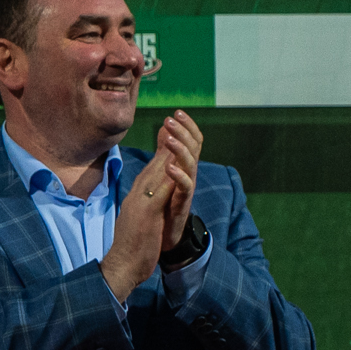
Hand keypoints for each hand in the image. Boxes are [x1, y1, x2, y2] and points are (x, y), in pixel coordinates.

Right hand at [102, 145, 193, 301]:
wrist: (121, 266)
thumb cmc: (131, 246)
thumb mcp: (139, 219)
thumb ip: (145, 204)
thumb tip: (151, 196)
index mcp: (137, 197)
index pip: (152, 168)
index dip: (162, 148)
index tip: (170, 130)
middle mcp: (137, 195)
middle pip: (154, 164)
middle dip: (166, 141)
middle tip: (175, 119)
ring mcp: (140, 203)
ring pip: (156, 172)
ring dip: (166, 151)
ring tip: (176, 132)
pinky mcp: (146, 214)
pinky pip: (159, 192)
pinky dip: (167, 177)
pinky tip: (176, 165)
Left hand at [153, 110, 203, 254]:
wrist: (159, 238)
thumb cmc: (161, 205)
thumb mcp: (161, 173)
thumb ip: (164, 152)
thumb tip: (164, 128)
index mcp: (181, 167)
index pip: (189, 141)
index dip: (185, 126)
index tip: (176, 112)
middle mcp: (187, 176)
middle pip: (192, 149)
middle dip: (183, 132)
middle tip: (172, 118)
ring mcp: (185, 190)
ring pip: (189, 165)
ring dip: (179, 150)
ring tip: (169, 137)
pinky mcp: (181, 205)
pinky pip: (184, 189)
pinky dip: (178, 177)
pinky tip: (170, 167)